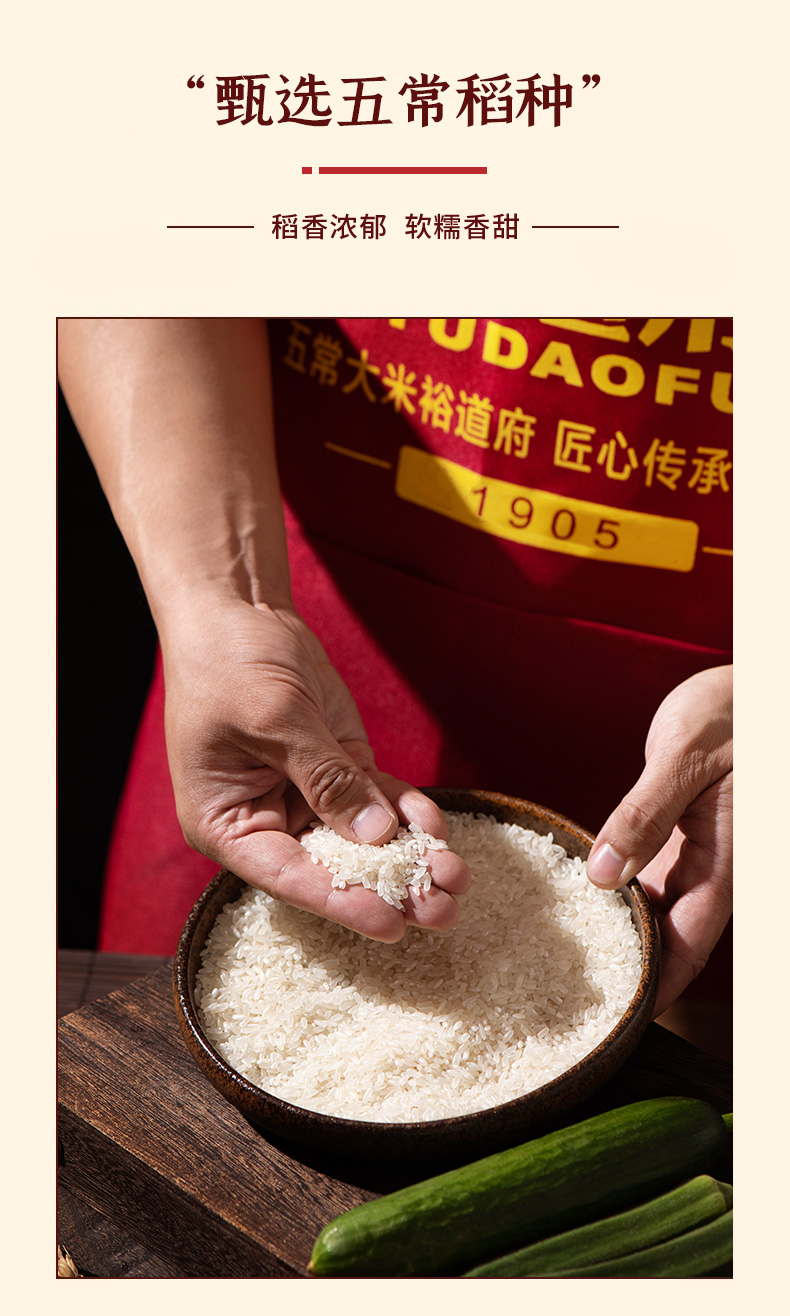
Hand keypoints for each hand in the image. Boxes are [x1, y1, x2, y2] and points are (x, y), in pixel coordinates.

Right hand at [160, 596, 469, 940]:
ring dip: (411, 858)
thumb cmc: (229, 664)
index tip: (390, 927)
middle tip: (444, 910)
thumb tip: (376, 835)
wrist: (238, 609)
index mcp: (226, 824)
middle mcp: (267, 820)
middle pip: (333, 867)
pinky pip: (378, 800)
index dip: (341, 902)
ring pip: (364, 840)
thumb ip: (326, 779)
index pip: (289, 876)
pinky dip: (410, 813)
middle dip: (391, 887)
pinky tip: (438, 826)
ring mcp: (306, 796)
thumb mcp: (276, 720)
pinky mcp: (337, 769)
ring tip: (458, 876)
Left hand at [586, 665, 731, 1016]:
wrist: (747, 687)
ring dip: (627, 935)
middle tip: (581, 1000)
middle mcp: (720, 868)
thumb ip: (644, 814)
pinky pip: (654, 881)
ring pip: (663, 913)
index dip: (661, 985)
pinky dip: (624, 896)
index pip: (693, 942)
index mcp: (733, 859)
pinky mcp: (683, 839)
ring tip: (573, 964)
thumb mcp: (684, 756)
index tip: (623, 1017)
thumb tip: (603, 875)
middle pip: (677, 937)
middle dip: (637, 970)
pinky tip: (585, 905)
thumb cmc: (728, 712)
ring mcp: (702, 856)